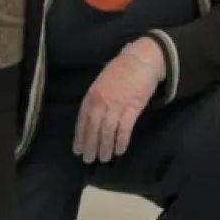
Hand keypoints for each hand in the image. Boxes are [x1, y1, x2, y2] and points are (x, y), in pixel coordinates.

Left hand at [74, 39, 164, 163]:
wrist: (142, 59)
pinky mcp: (132, 108)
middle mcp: (102, 102)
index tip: (78, 150)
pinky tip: (120, 150)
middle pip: (93, 129)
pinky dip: (121, 142)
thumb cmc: (122, 69)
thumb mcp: (102, 81)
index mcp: (92, 95)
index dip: (80, 137)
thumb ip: (96, 98)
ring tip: (104, 158)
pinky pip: (125, 129)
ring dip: (105, 147)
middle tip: (89, 160)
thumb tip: (92, 117)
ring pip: (107, 132)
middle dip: (91, 146)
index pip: (82, 121)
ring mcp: (117, 105)